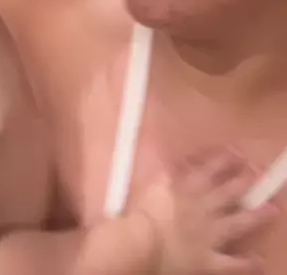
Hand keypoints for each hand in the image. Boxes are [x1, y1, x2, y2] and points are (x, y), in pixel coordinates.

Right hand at [137, 150, 273, 274]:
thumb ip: (168, 171)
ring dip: (256, 217)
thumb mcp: (153, 182)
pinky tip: (258, 261)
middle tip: (259, 174)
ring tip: (272, 210)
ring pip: (237, 224)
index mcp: (187, 188)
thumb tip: (179, 161)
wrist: (142, 243)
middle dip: (245, 182)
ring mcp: (209, 236)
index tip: (238, 152)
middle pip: (228, 192)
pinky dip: (246, 263)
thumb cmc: (142, 212)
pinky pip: (231, 264)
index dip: (225, 160)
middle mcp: (203, 209)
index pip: (210, 169)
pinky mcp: (209, 261)